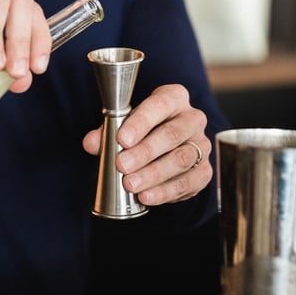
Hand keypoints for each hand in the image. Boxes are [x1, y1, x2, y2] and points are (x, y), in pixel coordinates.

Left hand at [83, 83, 212, 205]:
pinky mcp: (204, 171)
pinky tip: (146, 196)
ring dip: (153, 174)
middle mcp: (192, 119)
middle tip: (122, 165)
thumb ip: (106, 134)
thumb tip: (91, 143)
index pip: (161, 104)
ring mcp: (201, 146)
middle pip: (172, 134)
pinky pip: (188, 182)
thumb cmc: (143, 134)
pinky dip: (165, 192)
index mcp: (174, 98)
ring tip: (131, 184)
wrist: (164, 154)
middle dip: (145, 151)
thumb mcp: (123, 128)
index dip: (141, 121)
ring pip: (181, 159)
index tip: (122, 138)